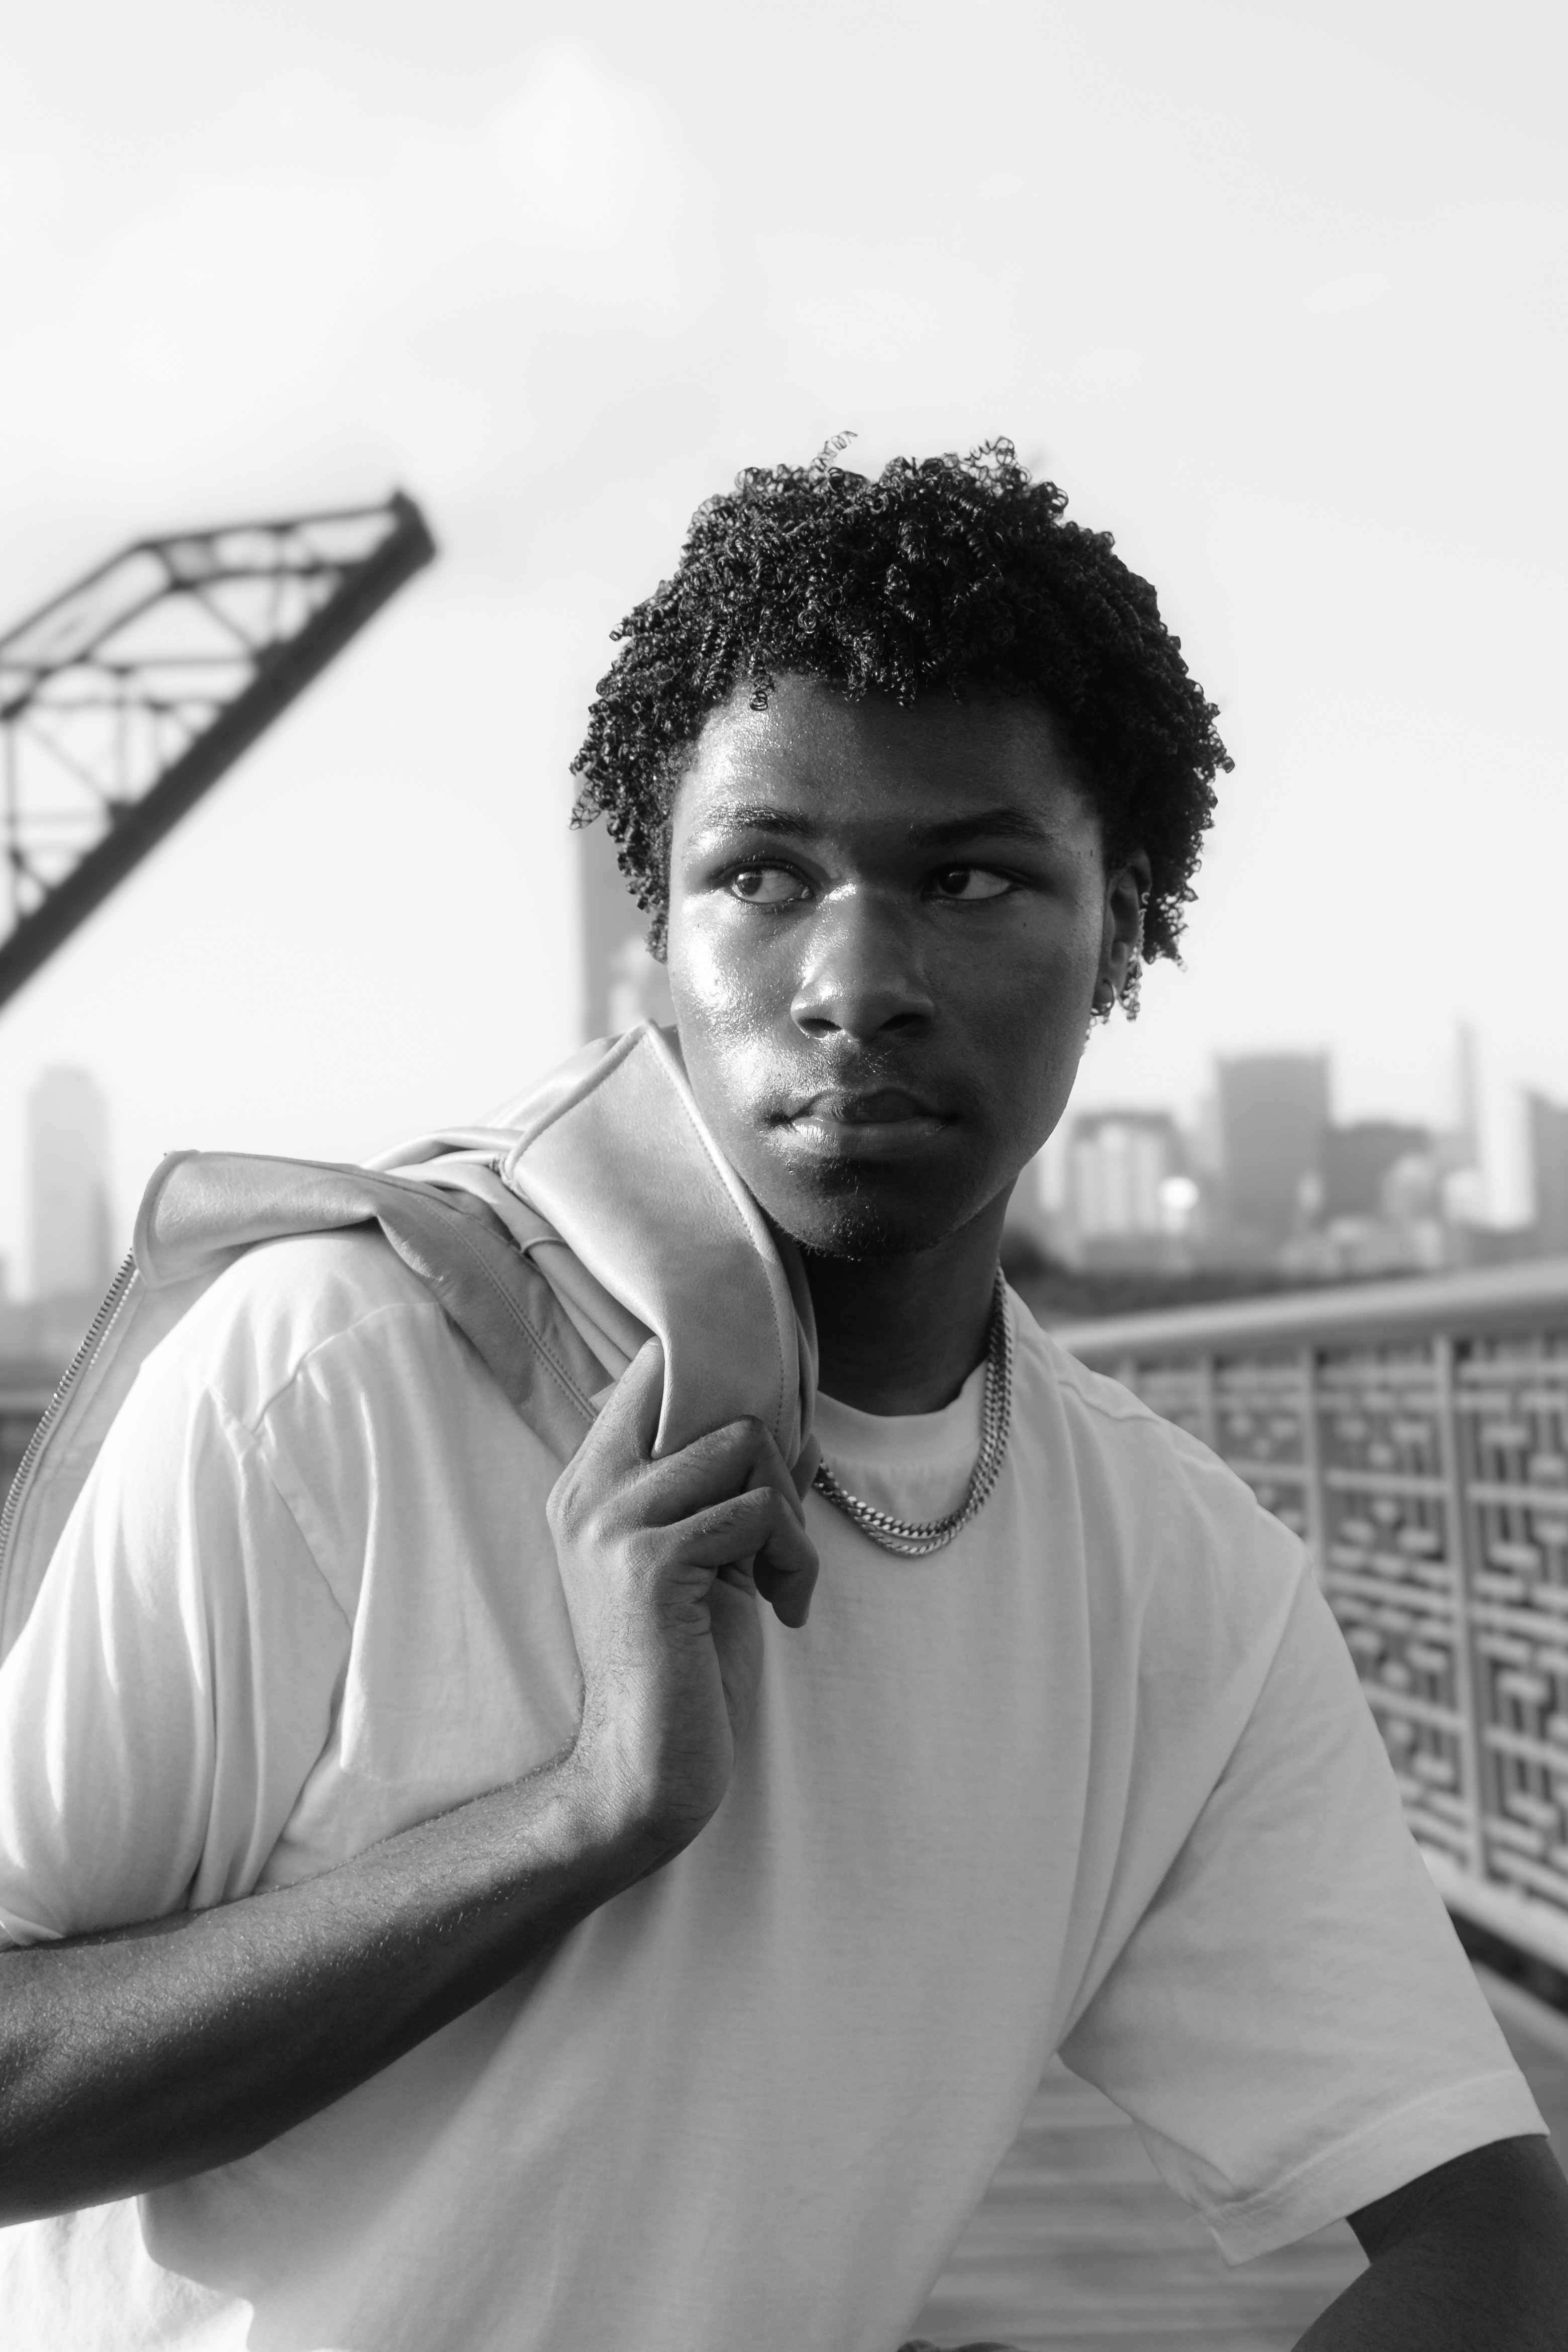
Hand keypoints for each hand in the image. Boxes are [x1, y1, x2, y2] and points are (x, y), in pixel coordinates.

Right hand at [547, 1341, 818, 1857]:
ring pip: (748, 1447)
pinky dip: (795, 1561)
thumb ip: (738, 1490)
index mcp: (592, 1484)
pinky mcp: (650, 1563)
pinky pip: (760, 1514)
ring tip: (780, 1581)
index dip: (728, 1385)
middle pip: (724, 1406)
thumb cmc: (686, 1668)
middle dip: (777, 1471)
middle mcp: (591, 1492)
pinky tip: (785, 1611)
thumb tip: (800, 1429)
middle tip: (779, 1547)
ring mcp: (614, 1523)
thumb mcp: (715, 1560)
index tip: (767, 1452)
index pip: (655, 1372)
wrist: (645, 1770)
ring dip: (790, 1517)